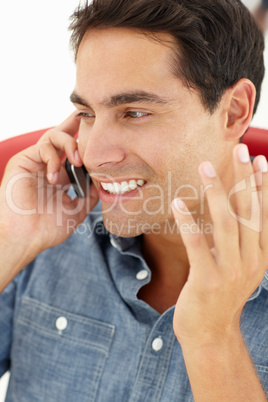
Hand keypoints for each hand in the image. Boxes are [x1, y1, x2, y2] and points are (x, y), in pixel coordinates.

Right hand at [0, 113, 98, 263]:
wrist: (24, 238)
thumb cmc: (46, 228)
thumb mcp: (76, 211)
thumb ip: (89, 196)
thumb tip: (103, 182)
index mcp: (59, 177)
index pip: (72, 153)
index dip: (83, 141)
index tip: (99, 131)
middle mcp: (47, 166)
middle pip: (61, 136)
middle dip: (75, 124)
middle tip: (90, 118)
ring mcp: (35, 163)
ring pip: (53, 136)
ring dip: (70, 144)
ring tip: (78, 162)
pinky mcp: (23, 161)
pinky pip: (42, 147)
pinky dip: (53, 159)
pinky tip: (55, 177)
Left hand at [172, 143, 267, 348]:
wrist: (211, 334)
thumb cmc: (220, 296)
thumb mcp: (238, 268)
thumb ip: (239, 243)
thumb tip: (231, 213)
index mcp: (260, 256)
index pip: (264, 215)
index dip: (263, 187)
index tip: (260, 161)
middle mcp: (250, 261)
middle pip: (249, 212)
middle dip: (245, 179)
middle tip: (241, 149)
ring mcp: (230, 271)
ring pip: (227, 223)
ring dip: (217, 193)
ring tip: (205, 167)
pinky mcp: (207, 280)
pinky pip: (197, 245)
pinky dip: (188, 222)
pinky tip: (178, 202)